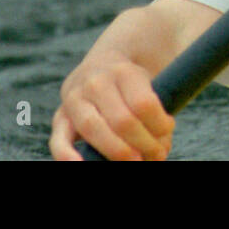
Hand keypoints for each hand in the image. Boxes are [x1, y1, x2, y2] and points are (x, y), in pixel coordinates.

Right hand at [50, 53, 174, 160]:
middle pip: (122, 120)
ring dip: (117, 152)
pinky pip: (59, 139)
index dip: (160, 124)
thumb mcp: (149, 85)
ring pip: (94, 129)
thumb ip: (158, 114)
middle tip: (158, 154)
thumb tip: (161, 148)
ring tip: (136, 161)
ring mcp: (75, 99)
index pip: (144, 104)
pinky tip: (81, 164)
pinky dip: (67, 155)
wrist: (102, 64)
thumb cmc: (134, 84)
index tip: (168, 128)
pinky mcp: (60, 117)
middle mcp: (96, 82)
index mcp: (123, 72)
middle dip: (144, 144)